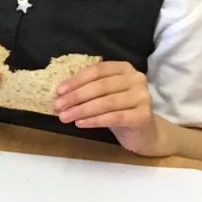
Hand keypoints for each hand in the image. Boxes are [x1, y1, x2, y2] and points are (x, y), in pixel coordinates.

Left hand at [55, 61, 170, 155]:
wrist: (143, 133)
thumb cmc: (119, 110)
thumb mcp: (104, 95)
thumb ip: (88, 89)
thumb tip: (60, 93)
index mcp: (124, 68)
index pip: (98, 70)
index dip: (77, 80)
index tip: (59, 91)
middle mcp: (136, 79)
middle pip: (101, 86)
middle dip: (76, 96)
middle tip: (58, 106)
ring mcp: (142, 97)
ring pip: (106, 102)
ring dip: (82, 109)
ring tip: (64, 117)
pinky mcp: (143, 116)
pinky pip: (114, 117)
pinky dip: (94, 120)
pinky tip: (80, 123)